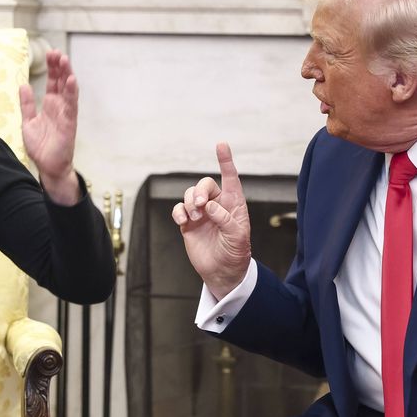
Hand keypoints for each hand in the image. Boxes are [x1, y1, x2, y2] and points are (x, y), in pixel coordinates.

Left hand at [20, 49, 79, 204]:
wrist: (48, 166)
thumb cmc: (41, 146)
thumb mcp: (28, 122)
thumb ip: (27, 104)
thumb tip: (24, 86)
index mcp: (51, 105)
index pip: (54, 82)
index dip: (52, 68)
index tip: (50, 54)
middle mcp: (60, 106)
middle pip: (62, 82)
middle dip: (60, 66)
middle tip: (56, 52)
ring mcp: (66, 114)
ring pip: (69, 90)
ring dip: (67, 74)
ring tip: (64, 60)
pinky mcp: (70, 123)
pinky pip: (71, 105)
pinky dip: (72, 92)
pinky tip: (71, 80)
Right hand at [171, 143, 251, 299]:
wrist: (222, 272)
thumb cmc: (235, 253)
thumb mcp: (237, 237)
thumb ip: (225, 219)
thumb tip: (209, 206)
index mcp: (233, 204)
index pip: (230, 178)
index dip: (225, 161)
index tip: (221, 145)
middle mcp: (216, 205)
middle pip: (204, 184)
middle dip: (199, 191)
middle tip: (199, 206)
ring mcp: (201, 213)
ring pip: (190, 194)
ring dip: (189, 202)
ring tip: (194, 218)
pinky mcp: (188, 223)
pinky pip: (179, 209)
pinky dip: (178, 212)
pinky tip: (183, 221)